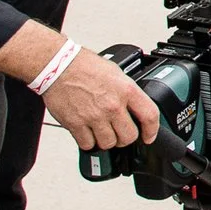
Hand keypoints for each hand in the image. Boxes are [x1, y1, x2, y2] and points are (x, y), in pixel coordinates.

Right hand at [42, 50, 161, 150]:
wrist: (58, 65)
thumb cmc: (83, 65)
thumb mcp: (115, 72)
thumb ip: (126, 90)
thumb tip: (133, 104)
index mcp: (126, 90)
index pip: (149, 115)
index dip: (152, 130)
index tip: (148, 136)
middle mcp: (112, 105)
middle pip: (129, 136)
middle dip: (125, 137)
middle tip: (119, 133)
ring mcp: (94, 116)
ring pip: (108, 143)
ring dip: (106, 140)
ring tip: (101, 131)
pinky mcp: (76, 124)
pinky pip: (88, 144)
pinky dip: (88, 142)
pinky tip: (87, 132)